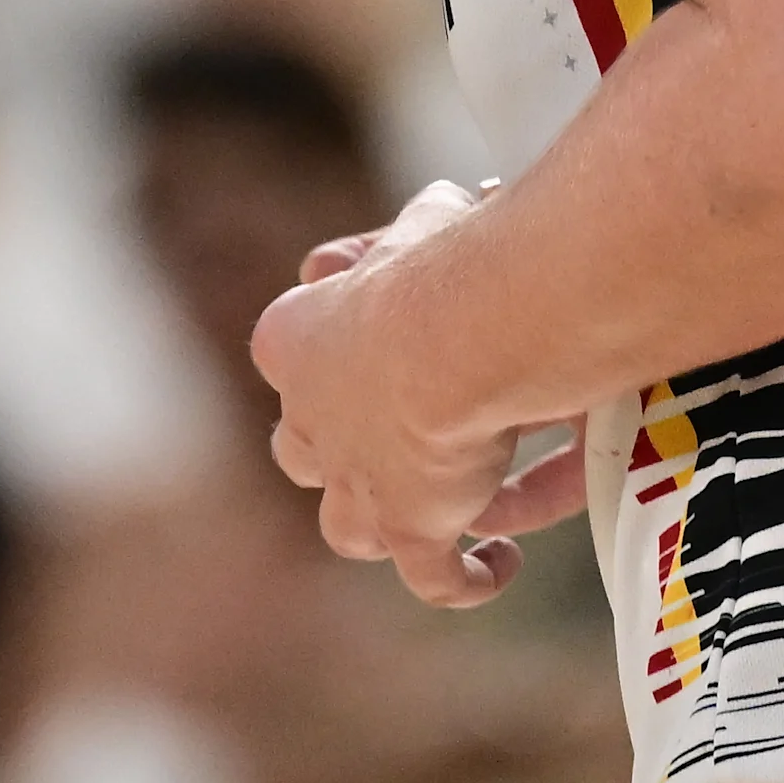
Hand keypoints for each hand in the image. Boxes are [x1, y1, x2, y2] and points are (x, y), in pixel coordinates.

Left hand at [252, 180, 529, 607]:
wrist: (461, 331)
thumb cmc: (446, 261)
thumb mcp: (425, 222)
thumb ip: (420, 224)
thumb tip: (450, 203)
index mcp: (294, 338)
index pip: (287, 346)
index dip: (321, 348)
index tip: (368, 339)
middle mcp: (309, 421)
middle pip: (297, 450)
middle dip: (329, 451)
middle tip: (376, 443)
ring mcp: (356, 487)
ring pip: (346, 528)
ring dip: (380, 522)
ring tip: (425, 516)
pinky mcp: (409, 532)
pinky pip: (435, 579)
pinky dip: (466, 577)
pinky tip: (496, 566)